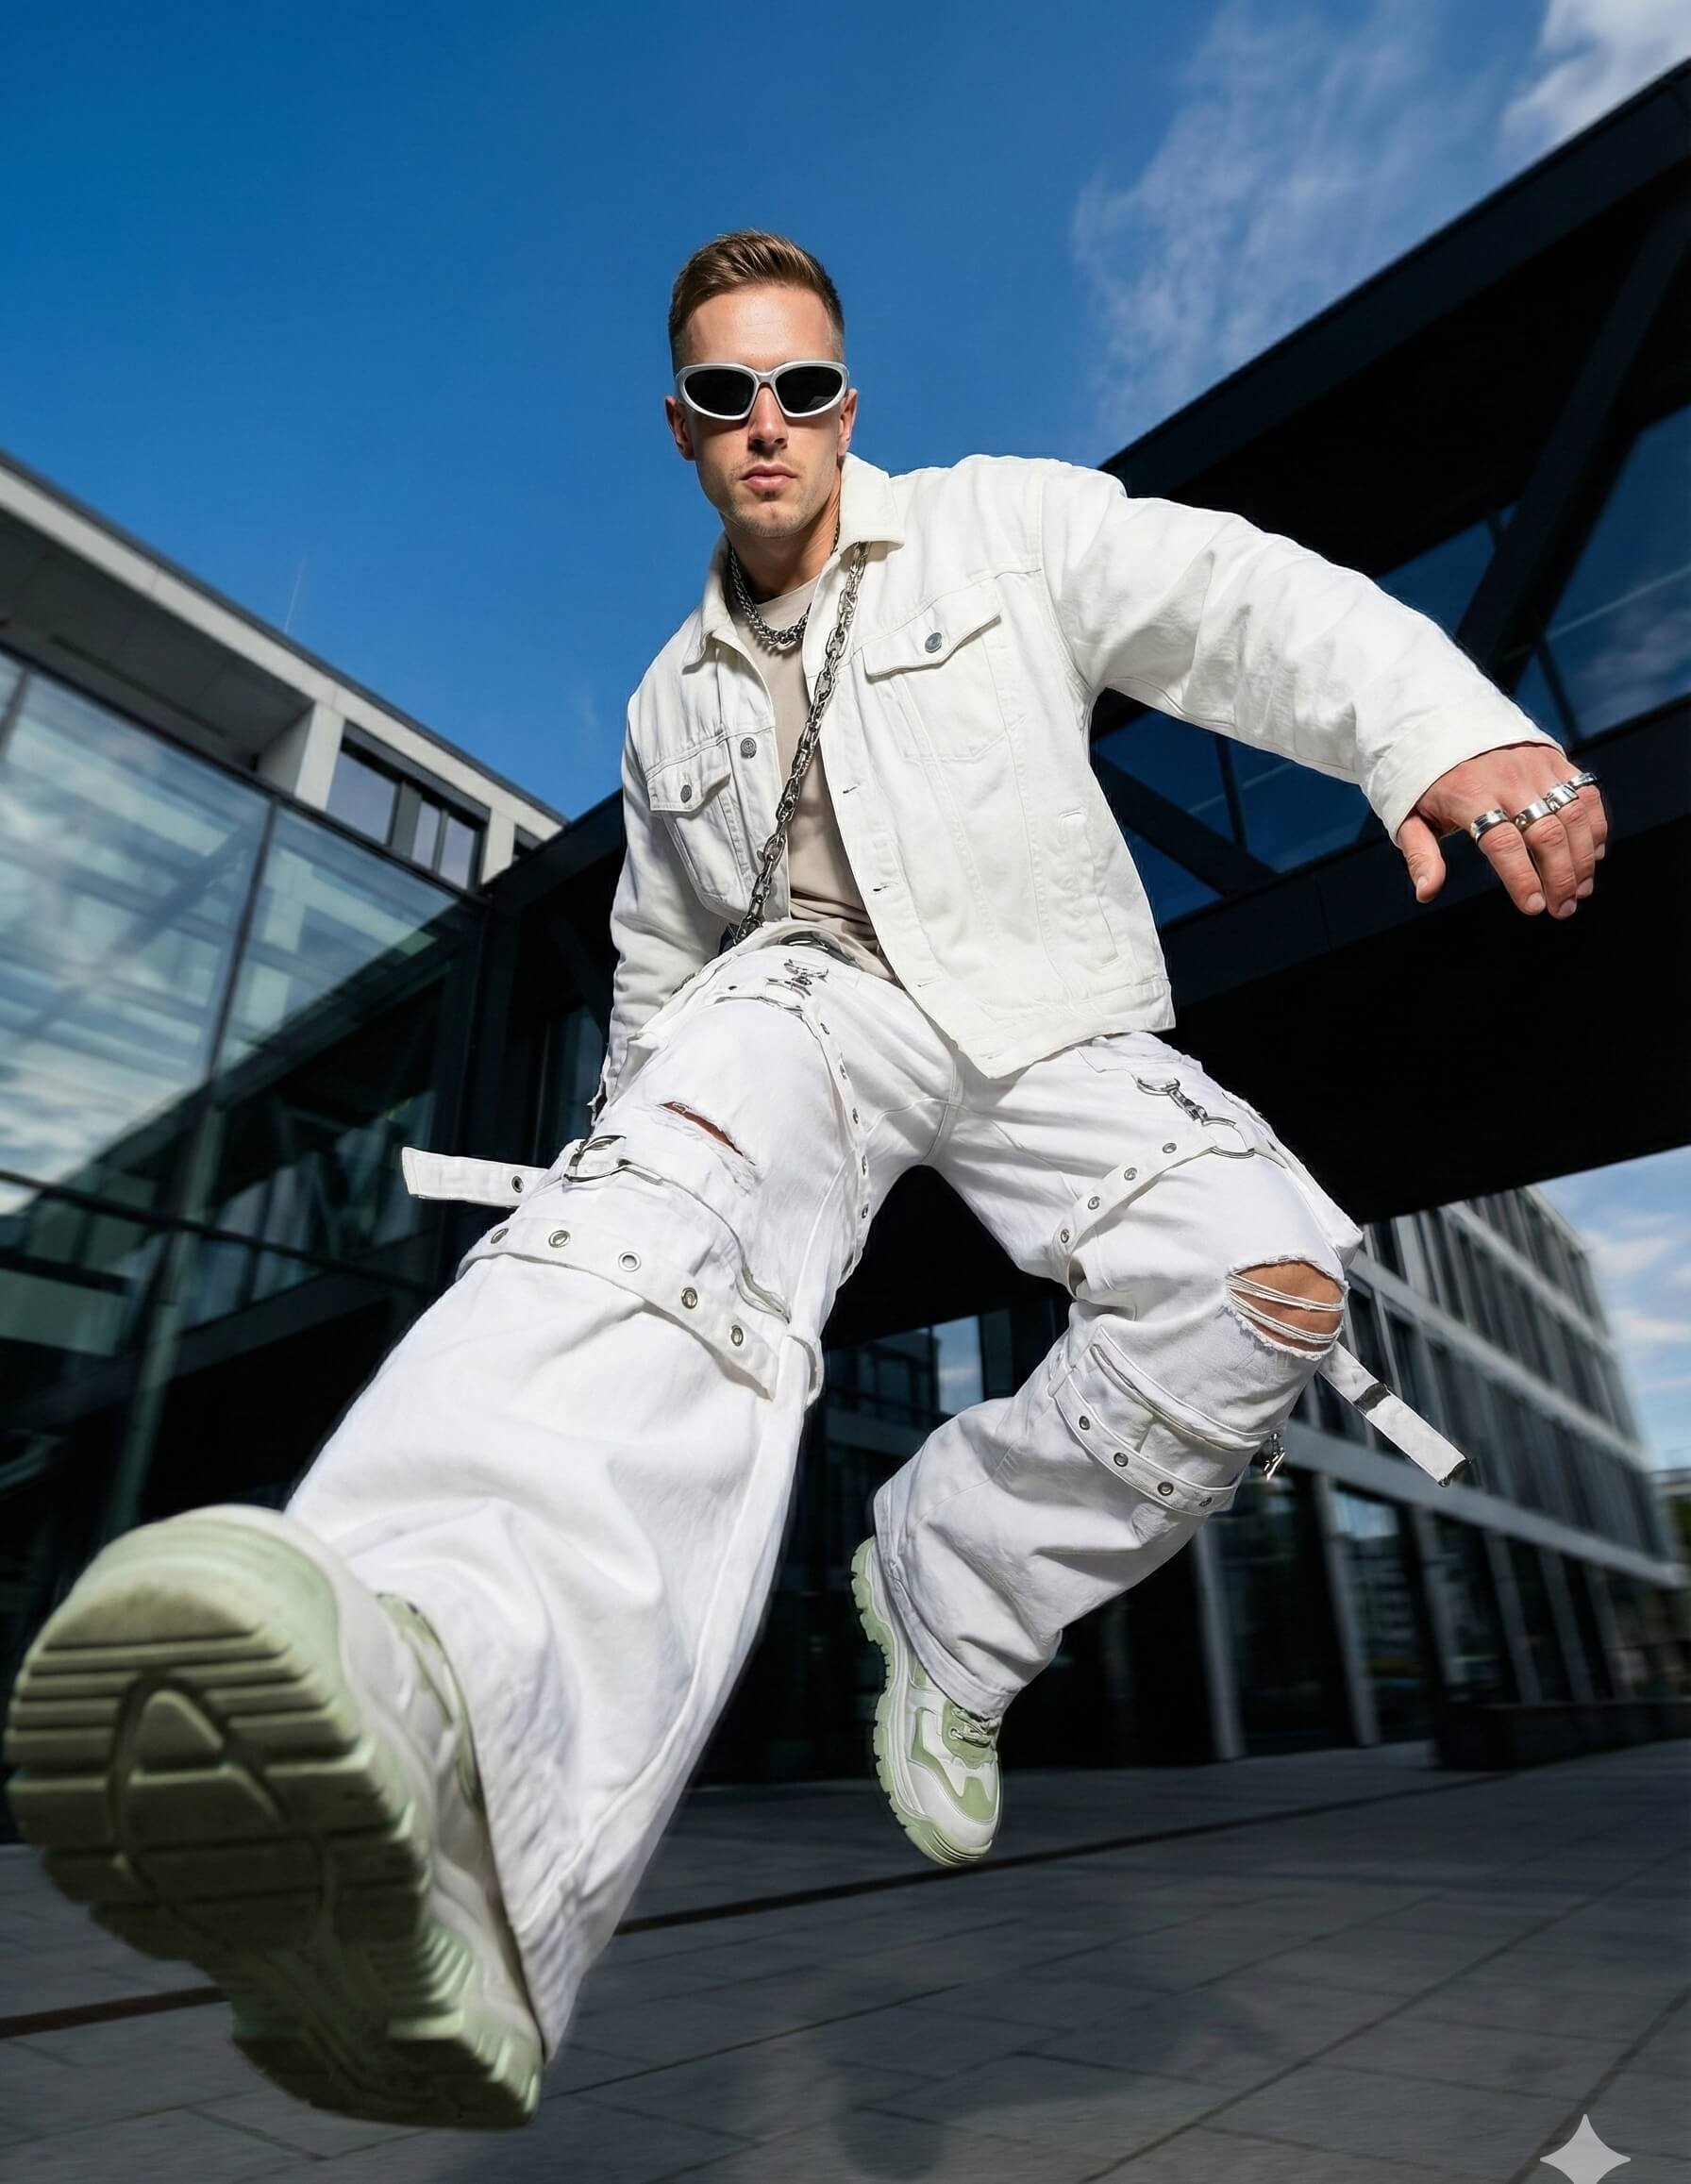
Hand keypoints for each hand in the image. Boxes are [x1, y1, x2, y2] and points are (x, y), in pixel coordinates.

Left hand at [1395, 741, 1606, 917]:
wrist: (1445, 722)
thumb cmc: (1428, 780)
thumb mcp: (1410, 816)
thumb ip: (1421, 855)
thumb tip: (1426, 893)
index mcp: (1469, 794)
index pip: (1502, 842)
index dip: (1521, 877)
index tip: (1533, 907)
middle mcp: (1507, 779)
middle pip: (1545, 832)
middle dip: (1560, 876)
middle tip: (1563, 908)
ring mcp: (1535, 766)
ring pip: (1572, 815)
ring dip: (1583, 857)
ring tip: (1580, 890)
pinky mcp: (1554, 758)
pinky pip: (1585, 793)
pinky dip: (1595, 826)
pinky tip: (1593, 855)